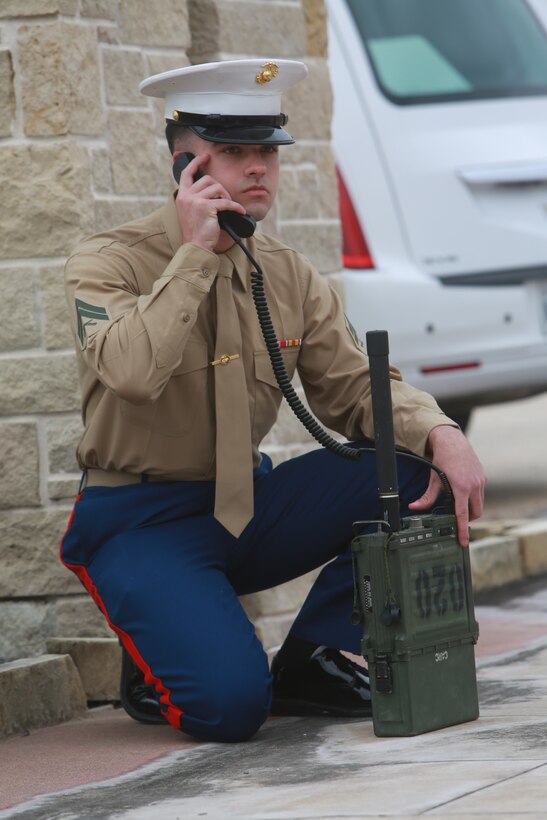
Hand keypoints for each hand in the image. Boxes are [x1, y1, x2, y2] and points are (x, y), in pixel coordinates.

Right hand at [174, 152, 245, 251]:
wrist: (195, 246)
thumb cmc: (196, 231)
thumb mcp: (190, 211)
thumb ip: (196, 198)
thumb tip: (213, 188)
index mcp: (182, 196)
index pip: (186, 173)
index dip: (196, 162)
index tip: (205, 156)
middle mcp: (186, 196)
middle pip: (207, 179)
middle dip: (219, 187)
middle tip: (224, 198)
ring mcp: (195, 201)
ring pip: (217, 187)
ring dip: (226, 196)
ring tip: (228, 206)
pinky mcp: (206, 207)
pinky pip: (226, 202)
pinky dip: (235, 207)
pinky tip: (240, 211)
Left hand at [408, 425, 485, 545]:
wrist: (453, 442)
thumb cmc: (443, 460)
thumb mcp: (433, 479)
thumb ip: (426, 497)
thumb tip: (414, 507)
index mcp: (461, 487)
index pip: (463, 514)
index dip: (463, 530)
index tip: (463, 540)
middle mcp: (474, 485)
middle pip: (475, 513)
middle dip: (468, 519)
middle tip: (458, 520)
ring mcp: (480, 481)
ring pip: (480, 504)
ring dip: (471, 509)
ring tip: (460, 506)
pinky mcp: (483, 478)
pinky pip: (481, 494)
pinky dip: (474, 498)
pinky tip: (464, 494)